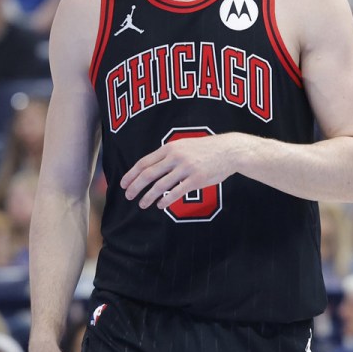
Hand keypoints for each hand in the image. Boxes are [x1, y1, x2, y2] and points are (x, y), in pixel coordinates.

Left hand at [121, 133, 245, 209]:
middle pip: (148, 174)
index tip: (124, 184)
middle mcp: (176, 157)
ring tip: (142, 204)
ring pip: (160, 185)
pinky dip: (165, 200)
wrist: (229, 151)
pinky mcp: (196, 180)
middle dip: (135, 186)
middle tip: (128, 196)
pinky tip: (160, 206)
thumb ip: (169, 154)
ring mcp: (186, 168)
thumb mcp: (184, 145)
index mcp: (170, 148)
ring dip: (148, 197)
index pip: (144, 162)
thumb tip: (151, 168)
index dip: (131, 174)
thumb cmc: (206, 149)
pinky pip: (176, 192)